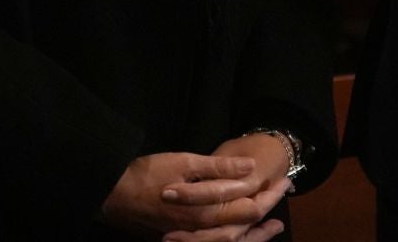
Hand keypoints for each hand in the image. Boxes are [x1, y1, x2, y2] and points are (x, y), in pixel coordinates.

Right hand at [100, 152, 272, 240]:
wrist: (112, 196)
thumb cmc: (146, 176)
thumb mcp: (183, 163)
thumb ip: (218, 169)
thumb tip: (250, 167)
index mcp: (206, 212)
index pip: (249, 207)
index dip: (269, 195)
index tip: (285, 181)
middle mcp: (203, 231)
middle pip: (245, 227)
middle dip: (267, 210)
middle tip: (284, 193)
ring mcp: (193, 239)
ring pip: (232, 241)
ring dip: (255, 233)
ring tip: (273, 226)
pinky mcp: (183, 240)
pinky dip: (234, 239)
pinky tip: (238, 233)